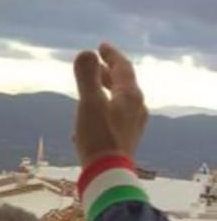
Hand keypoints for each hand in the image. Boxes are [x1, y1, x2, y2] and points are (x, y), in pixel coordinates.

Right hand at [72, 42, 147, 166]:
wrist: (109, 174)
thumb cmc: (98, 137)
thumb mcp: (89, 104)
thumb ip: (87, 77)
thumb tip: (85, 52)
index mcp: (129, 95)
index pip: (122, 68)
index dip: (111, 55)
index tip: (101, 46)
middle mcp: (136, 107)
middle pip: (123, 83)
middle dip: (108, 72)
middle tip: (96, 63)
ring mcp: (133, 124)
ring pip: (120, 100)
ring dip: (107, 90)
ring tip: (93, 88)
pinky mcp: (127, 139)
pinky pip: (117, 115)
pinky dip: (106, 107)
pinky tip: (93, 117)